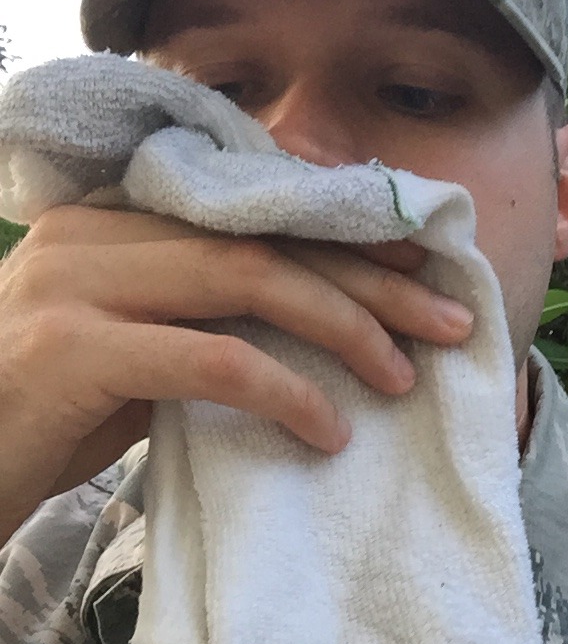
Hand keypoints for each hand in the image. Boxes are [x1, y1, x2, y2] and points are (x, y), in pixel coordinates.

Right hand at [0, 204, 472, 540]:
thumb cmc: (41, 416)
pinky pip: (210, 360)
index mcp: (115, 220)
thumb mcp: (132, 355)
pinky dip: (284, 392)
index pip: (254, 213)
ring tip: (405, 375)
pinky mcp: (73, 348)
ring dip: (344, 328)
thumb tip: (311, 331)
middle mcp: (97, 231)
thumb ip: (200, 320)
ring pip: (247, 281)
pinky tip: (329, 430)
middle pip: (265, 238)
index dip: (347, 235)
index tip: (424, 267)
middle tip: (450, 322)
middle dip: (371, 280)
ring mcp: (79, 283)